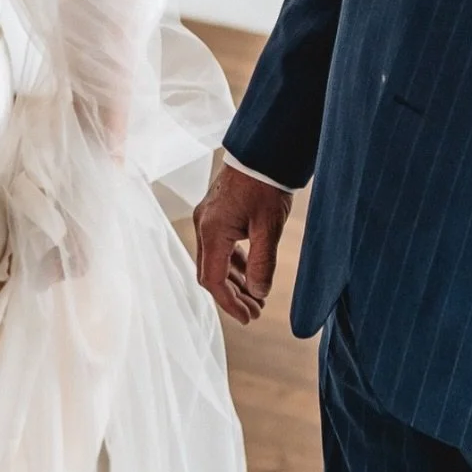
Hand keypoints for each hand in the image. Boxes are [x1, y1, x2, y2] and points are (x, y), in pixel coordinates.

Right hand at [193, 165, 292, 325]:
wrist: (262, 153)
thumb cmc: (265, 186)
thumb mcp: (268, 228)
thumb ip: (262, 263)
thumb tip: (258, 293)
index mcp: (212, 231)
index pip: (213, 280)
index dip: (229, 303)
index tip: (248, 318)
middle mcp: (203, 226)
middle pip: (210, 273)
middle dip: (232, 296)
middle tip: (255, 312)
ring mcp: (207, 219)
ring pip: (214, 261)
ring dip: (233, 281)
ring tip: (255, 297)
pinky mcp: (215, 214)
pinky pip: (218, 247)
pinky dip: (232, 263)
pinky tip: (249, 272)